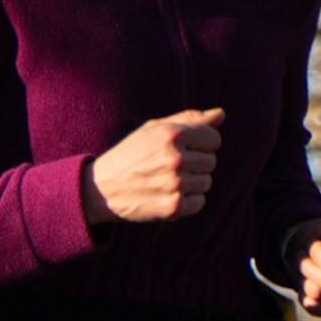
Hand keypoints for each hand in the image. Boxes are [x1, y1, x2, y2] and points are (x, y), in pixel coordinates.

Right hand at [81, 107, 223, 225]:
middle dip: (193, 163)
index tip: (181, 148)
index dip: (200, 143)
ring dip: (190, 183)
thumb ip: (188, 120)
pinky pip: (199, 202)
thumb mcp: (152, 130)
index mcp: (171, 134)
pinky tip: (165, 195)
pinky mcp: (174, 207)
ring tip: (164, 181)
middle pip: (211, 161)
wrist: (99, 189)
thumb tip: (221, 113)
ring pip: (206, 182)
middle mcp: (174, 158)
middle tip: (166, 166)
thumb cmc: (130, 154)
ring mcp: (175, 184)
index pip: (213, 138)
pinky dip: (186, 201)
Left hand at [288, 218, 320, 318]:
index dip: (315, 253)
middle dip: (307, 267)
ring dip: (304, 280)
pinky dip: (305, 298)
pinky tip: (308, 285)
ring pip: (320, 295)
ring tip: (307, 270)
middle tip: (304, 257)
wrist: (308, 253)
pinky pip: (319, 310)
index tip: (314, 244)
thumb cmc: (317, 238)